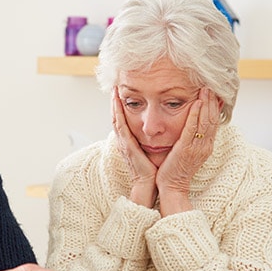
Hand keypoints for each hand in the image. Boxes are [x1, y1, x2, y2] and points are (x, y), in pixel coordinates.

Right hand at [112, 87, 157, 206]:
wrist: (148, 184)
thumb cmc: (151, 169)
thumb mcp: (149, 150)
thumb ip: (150, 139)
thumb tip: (158, 130)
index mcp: (130, 141)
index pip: (123, 120)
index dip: (120, 106)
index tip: (121, 93)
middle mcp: (124, 140)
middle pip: (117, 116)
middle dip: (114, 102)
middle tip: (114, 86)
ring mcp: (123, 142)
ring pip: (116, 119)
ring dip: (114, 104)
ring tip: (114, 90)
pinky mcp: (127, 145)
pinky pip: (120, 126)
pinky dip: (117, 113)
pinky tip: (117, 103)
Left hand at [156, 87, 219, 215]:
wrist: (173, 188)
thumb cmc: (177, 170)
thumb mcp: (189, 153)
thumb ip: (193, 139)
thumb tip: (194, 126)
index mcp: (206, 146)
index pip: (214, 123)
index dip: (215, 108)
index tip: (215, 94)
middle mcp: (205, 146)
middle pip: (213, 120)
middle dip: (212, 102)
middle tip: (211, 86)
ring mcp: (196, 147)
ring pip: (206, 122)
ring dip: (206, 104)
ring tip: (206, 89)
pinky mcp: (186, 149)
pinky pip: (192, 129)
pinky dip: (196, 115)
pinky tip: (197, 103)